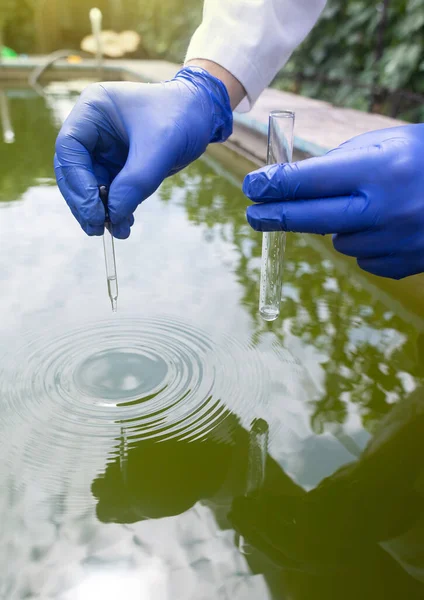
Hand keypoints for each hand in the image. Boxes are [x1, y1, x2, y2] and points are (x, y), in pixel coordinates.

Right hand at [54, 67, 231, 237]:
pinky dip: (116, 210)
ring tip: (118, 231)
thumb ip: (136, 181)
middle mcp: (92, 130)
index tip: (94, 209)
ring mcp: (103, 150)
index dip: (78, 182)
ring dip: (100, 212)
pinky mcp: (118, 167)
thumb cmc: (182, 115)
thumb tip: (114, 214)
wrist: (202, 115)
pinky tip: (125, 225)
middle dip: (84, 202)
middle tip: (97, 228)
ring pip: (90, 187)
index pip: (69, 148)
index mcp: (93, 110)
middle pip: (74, 172)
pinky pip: (109, 194)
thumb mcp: (161, 146)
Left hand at [243, 125, 423, 279]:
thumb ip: (338, 163)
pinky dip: (364, 243)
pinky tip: (386, 226)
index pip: (308, 180)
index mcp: (378, 169)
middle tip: (253, 214)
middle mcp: (385, 208)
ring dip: (339, 226)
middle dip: (276, 216)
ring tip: (368, 207)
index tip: (251, 186)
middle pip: (310, 219)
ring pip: (338, 241)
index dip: (273, 185)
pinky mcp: (404, 264)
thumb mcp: (385, 143)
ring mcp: (395, 241)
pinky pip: (363, 259)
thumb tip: (292, 184)